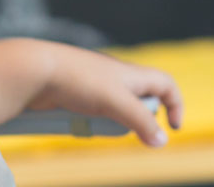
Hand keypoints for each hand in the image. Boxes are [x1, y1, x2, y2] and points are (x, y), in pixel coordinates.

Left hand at [30, 44, 183, 146]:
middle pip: (140, 102)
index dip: (175, 104)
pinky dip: (91, 122)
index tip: (172, 128)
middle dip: (136, 120)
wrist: (37, 71)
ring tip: (96, 123)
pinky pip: (94, 114)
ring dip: (111, 123)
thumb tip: (161, 141)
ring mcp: (97, 86)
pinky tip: (79, 122)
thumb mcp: (117, 103)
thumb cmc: (79, 80)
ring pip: (115, 111)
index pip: (166, 84)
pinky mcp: (78, 95)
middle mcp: (117, 78)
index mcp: (133, 74)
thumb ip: (141, 122)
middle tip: (123, 126)